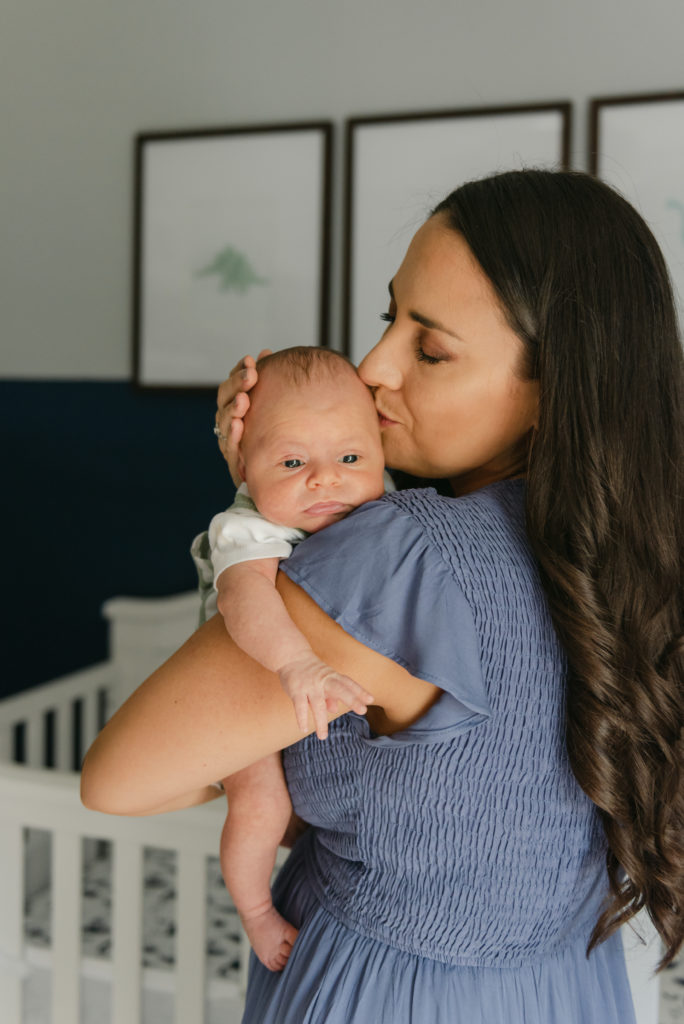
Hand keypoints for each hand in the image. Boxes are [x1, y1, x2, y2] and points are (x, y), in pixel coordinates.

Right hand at [215, 350, 271, 483]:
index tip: (252, 360)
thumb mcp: (277, 409)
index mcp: (237, 409)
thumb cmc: (281, 438)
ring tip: (244, 399)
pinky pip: (231, 450)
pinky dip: (233, 437)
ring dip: (233, 409)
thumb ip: (269, 383)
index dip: (239, 373)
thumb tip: (265, 351)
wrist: (285, 478)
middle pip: (225, 400)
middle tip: (251, 375)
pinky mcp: (236, 466)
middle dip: (237, 386)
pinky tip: (238, 425)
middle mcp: (230, 424)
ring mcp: (231, 444)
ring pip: (224, 423)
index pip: (232, 387)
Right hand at [277, 651, 374, 740]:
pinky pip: (300, 706)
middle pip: (340, 689)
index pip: (348, 684)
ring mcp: (310, 685)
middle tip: (363, 710)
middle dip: (352, 699)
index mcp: (332, 677)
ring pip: (318, 704)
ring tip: (323, 737)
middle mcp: (323, 680)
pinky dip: (302, 718)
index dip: (359, 691)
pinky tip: (304, 729)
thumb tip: (334, 709)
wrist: (290, 655)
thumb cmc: (310, 670)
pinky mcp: (296, 690)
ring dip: (320, 722)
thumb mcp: (323, 679)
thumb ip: (330, 695)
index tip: (370, 700)